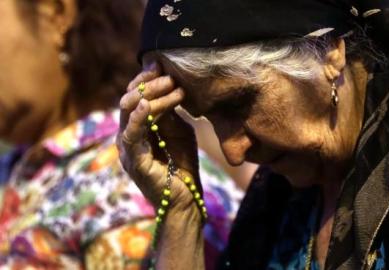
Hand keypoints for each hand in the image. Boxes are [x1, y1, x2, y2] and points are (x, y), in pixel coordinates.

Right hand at [116, 63, 200, 211]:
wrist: (185, 196)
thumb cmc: (181, 162)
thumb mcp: (178, 129)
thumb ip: (170, 111)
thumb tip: (170, 85)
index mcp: (137, 126)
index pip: (135, 95)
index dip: (146, 78)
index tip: (162, 64)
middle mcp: (128, 134)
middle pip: (130, 98)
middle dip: (150, 83)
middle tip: (170, 75)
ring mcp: (127, 147)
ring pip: (130, 111)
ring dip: (151, 95)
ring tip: (171, 85)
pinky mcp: (132, 160)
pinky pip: (131, 135)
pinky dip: (137, 117)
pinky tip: (147, 104)